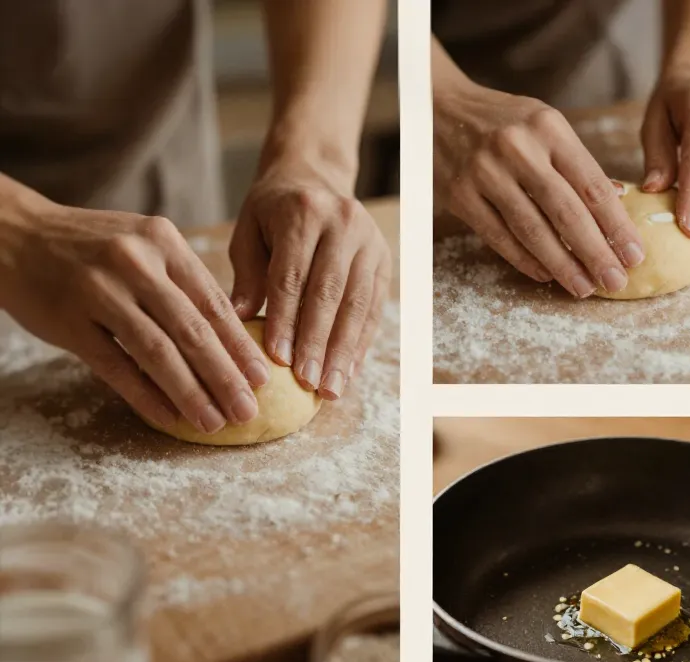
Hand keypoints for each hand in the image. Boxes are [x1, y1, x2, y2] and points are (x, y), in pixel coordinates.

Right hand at [0, 193, 269, 433]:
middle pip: (192, 329)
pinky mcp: (70, 321)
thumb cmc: (89, 250)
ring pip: (158, 351)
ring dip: (191, 393)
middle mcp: (134, 261)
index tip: (263, 379)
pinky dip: (147, 396)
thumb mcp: (140, 246)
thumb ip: (180, 283)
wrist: (13, 235)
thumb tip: (230, 343)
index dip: (240, 345)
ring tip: (215, 422)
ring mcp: (99, 291)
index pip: (212, 301)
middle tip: (248, 411)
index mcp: (161, 241)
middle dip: (225, 376)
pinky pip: (117, 367)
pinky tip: (170, 419)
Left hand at [229, 154, 390, 399]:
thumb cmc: (272, 214)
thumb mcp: (250, 233)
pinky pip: (373, 309)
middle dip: (318, 343)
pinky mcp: (384, 261)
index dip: (285, 319)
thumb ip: (247, 275)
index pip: (292, 275)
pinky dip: (360, 345)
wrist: (315, 178)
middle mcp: (343, 223)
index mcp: (303, 212)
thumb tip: (239, 322)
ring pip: (357, 304)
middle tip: (307, 383)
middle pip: (329, 293)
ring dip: (343, 352)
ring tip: (330, 389)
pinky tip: (348, 373)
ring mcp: (370, 241)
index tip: (277, 359)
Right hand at [433, 81, 645, 295]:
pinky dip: (525, 260)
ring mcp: (486, 172)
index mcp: (549, 127)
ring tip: (583, 287)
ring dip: (562, 265)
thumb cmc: (504, 122)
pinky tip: (546, 275)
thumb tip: (619, 201)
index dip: (617, 225)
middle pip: (566, 212)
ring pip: (532, 230)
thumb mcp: (545, 126)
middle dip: (595, 252)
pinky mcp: (460, 195)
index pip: (592, 184)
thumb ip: (577, 164)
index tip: (634, 253)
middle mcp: (518, 148)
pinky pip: (499, 237)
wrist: (440, 107)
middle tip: (615, 281)